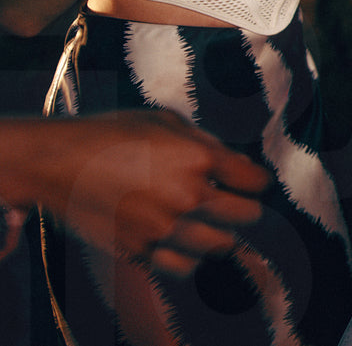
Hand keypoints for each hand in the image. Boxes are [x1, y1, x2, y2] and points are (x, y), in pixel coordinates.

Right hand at [34, 111, 267, 277]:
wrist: (58, 162)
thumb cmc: (109, 134)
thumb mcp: (165, 121)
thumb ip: (204, 141)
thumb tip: (233, 161)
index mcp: (199, 158)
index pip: (255, 181)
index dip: (257, 181)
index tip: (252, 183)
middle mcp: (187, 195)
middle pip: (247, 216)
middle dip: (246, 209)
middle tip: (236, 205)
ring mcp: (164, 226)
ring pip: (221, 246)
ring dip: (221, 235)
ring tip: (212, 227)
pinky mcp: (140, 249)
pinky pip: (183, 268)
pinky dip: (190, 259)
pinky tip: (184, 245)